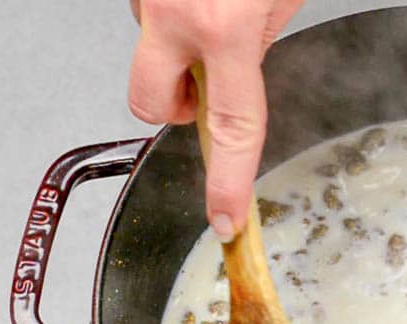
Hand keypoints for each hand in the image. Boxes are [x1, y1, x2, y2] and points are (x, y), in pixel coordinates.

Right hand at [127, 0, 304, 240]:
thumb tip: (244, 62)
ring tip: (213, 10)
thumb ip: (260, 36)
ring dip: (176, 46)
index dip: (228, 182)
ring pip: (148, 50)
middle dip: (175, 108)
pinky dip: (171, 12)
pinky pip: (147, 12)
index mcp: (224, 27)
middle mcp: (176, 13)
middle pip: (150, 105)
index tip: (225, 220)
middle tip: (207, 86)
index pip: (231, 127)